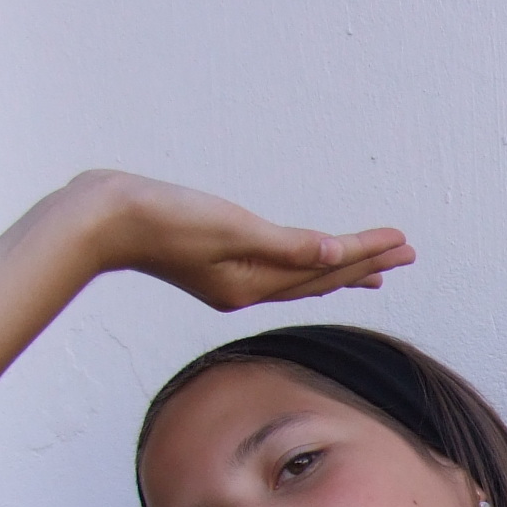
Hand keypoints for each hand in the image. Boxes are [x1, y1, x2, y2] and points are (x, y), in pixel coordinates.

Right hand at [70, 171, 414, 312]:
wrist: (98, 219)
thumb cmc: (160, 218)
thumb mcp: (230, 228)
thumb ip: (283, 244)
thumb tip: (334, 253)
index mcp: (253, 283)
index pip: (325, 267)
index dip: (366, 253)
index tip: (403, 241)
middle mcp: (247, 288)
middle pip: (319, 277)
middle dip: (365, 264)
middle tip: (408, 252)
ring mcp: (231, 279)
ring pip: (300, 277)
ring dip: (339, 268)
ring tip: (376, 267)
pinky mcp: (216, 266)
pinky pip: (276, 270)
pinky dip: (303, 265)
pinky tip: (312, 260)